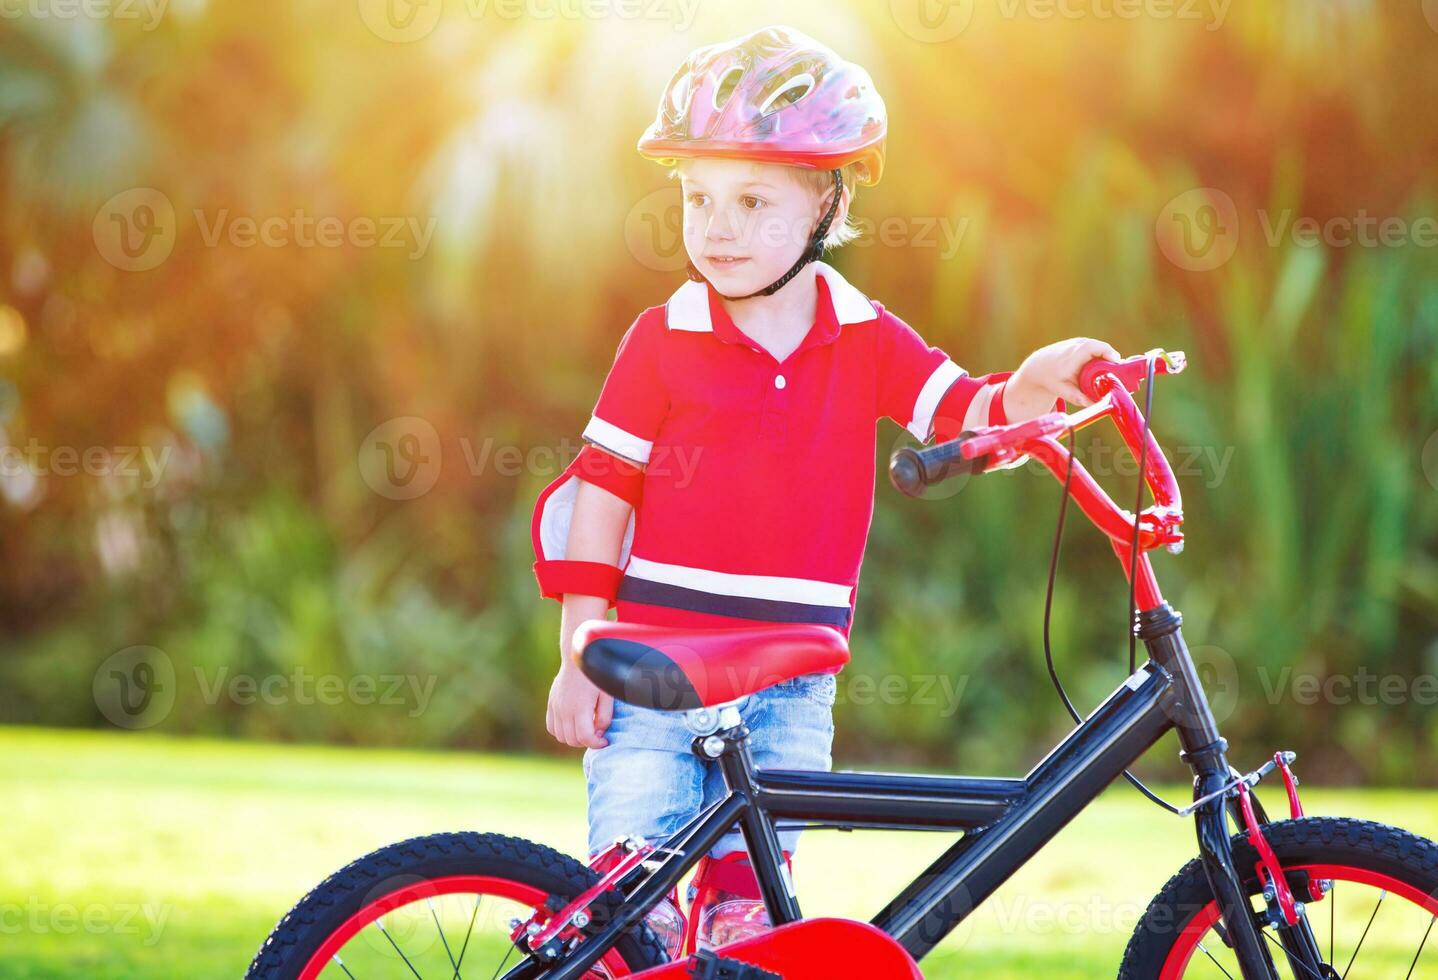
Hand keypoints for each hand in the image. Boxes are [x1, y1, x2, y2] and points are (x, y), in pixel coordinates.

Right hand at [546, 660, 612, 748]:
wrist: (578, 658)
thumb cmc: (596, 675)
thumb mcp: (607, 695)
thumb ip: (605, 716)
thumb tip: (599, 732)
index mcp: (581, 706)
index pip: (584, 737)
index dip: (596, 743)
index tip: (605, 740)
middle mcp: (565, 708)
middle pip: (572, 740)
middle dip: (586, 742)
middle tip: (597, 734)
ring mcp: (556, 706)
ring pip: (560, 736)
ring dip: (573, 739)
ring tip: (585, 730)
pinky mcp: (551, 703)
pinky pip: (551, 727)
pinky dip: (561, 732)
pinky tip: (572, 725)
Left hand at [1006, 337, 1122, 416]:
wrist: (1038, 366)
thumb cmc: (1051, 378)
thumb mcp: (1063, 390)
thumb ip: (1079, 398)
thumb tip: (1095, 406)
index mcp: (1075, 355)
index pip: (1097, 348)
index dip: (1110, 354)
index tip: (1119, 365)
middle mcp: (1078, 345)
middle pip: (1103, 348)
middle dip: (1114, 360)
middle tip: (1122, 374)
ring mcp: (1080, 341)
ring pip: (1101, 348)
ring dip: (1109, 358)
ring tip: (1115, 373)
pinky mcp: (1082, 342)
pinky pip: (1097, 347)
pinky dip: (1103, 356)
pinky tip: (1107, 367)